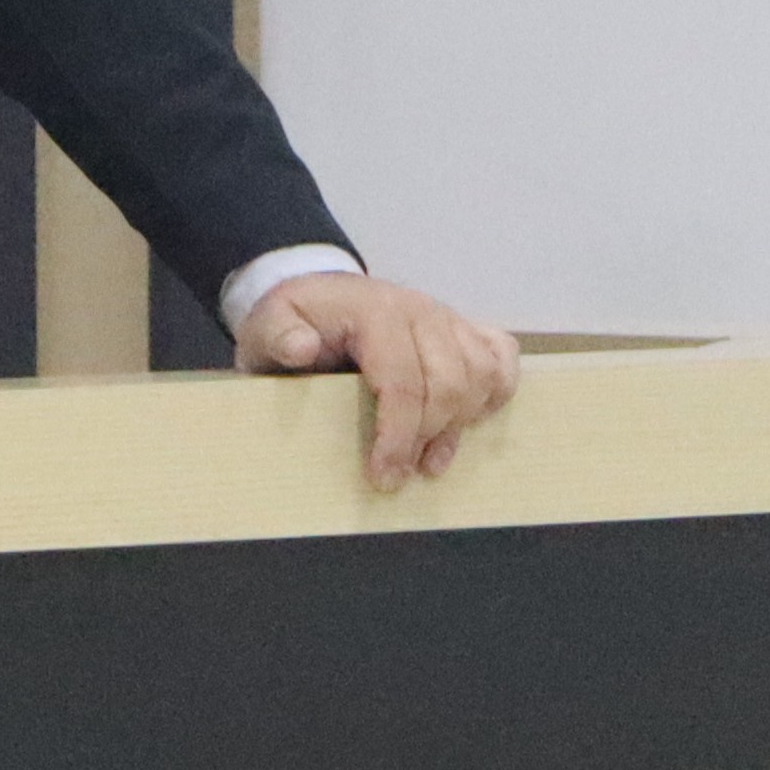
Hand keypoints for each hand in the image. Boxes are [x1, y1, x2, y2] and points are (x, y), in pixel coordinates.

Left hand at [239, 272, 522, 491]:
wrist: (317, 293)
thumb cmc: (295, 320)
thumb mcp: (268, 326)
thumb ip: (279, 336)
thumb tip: (300, 348)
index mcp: (374, 311)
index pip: (402, 380)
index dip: (398, 436)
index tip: (383, 476)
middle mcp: (419, 310)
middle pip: (448, 384)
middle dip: (427, 438)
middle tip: (398, 477)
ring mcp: (446, 316)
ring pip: (481, 373)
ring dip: (462, 422)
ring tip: (431, 459)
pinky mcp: (462, 326)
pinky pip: (501, 353)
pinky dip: (496, 388)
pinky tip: (471, 418)